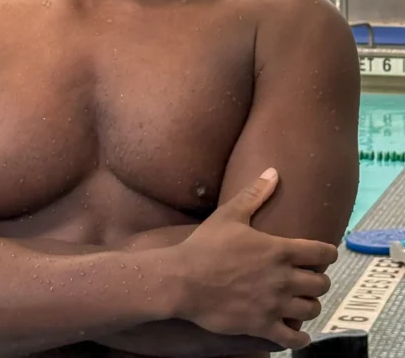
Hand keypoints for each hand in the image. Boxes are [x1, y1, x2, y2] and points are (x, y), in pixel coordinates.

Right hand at [167, 168, 336, 351]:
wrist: (183, 280)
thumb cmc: (205, 245)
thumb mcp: (229, 214)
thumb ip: (254, 193)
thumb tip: (273, 171)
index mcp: (279, 250)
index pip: (321, 253)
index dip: (328, 253)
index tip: (326, 254)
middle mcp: (283, 278)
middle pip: (321, 284)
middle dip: (319, 280)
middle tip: (309, 278)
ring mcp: (274, 305)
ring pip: (311, 310)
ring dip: (310, 305)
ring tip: (302, 301)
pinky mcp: (262, 326)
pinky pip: (293, 339)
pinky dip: (300, 339)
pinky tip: (299, 335)